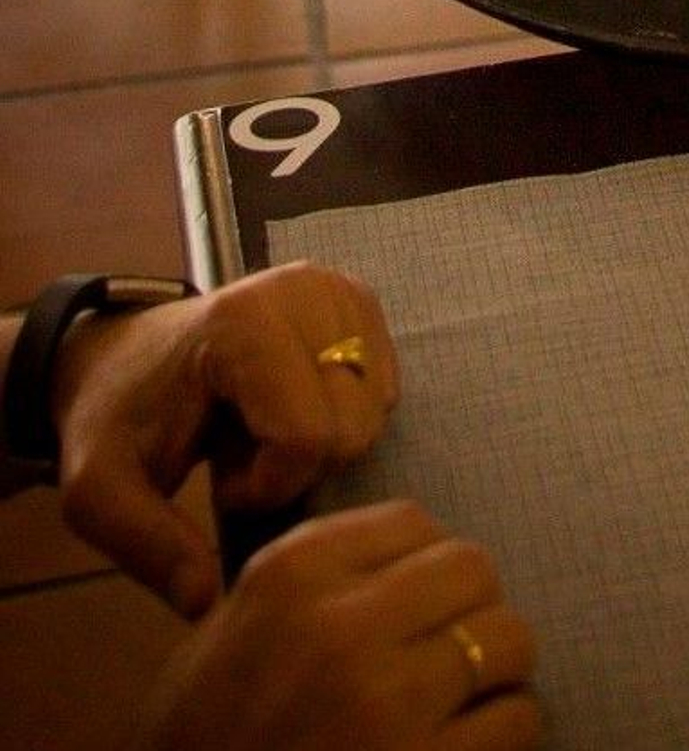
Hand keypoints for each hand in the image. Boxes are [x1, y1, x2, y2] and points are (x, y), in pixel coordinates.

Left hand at [53, 261, 398, 619]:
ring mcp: (335, 289)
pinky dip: (343, 415)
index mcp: (243, 323)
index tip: (222, 479)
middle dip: (299, 467)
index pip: (307, 435)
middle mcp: (303, 290)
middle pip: (350, 425)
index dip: (269, 484)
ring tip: (261, 431)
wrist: (126, 357)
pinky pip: (382, 387)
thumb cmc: (119, 417)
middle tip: (242, 456)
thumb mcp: (101, 493)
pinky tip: (290, 407)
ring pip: (373, 410)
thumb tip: (208, 603)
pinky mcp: (356, 300)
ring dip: (322, 443)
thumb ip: (150, 547)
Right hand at [131, 499, 538, 750]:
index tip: (419, 599)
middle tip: (451, 646)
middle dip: (471, 606)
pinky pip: (516, 718)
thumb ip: (309, 582)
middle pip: (472, 569)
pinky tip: (473, 741)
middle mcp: (345, 624)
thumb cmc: (197, 740)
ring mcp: (389, 702)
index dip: (425, 562)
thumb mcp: (225, 634)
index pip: (412, 522)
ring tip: (470, 694)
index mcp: (294, 573)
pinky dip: (508, 726)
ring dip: (499, 666)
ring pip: (509, 638)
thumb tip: (401, 557)